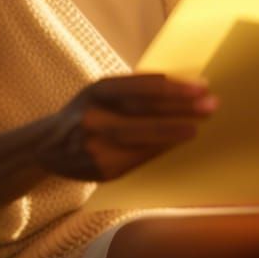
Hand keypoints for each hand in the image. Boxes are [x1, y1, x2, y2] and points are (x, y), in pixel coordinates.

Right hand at [37, 74, 217, 181]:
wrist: (47, 147)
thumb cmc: (86, 111)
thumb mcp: (99, 92)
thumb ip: (131, 89)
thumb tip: (180, 86)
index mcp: (96, 91)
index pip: (142, 87)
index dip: (174, 88)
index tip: (201, 87)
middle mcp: (94, 117)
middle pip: (147, 114)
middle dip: (182, 111)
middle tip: (211, 106)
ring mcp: (97, 146)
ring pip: (146, 140)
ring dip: (176, 133)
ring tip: (199, 126)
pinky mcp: (103, 170)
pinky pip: (141, 159)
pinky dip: (161, 150)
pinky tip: (177, 143)